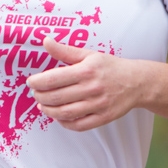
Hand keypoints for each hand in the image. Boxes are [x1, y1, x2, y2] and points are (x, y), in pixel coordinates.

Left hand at [27, 39, 145, 131]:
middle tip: (36, 94)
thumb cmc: (110, 67)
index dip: (37, 82)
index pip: (53, 79)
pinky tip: (58, 116)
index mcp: (86, 71)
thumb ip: (65, 51)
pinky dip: (64, 123)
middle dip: (40, 97)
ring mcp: (98, 105)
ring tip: (43, 106)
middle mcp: (91, 88)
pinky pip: (78, 125)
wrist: (137, 82)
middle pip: (56, 98)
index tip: (31, 82)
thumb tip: (45, 41)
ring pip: (65, 113)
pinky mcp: (103, 117)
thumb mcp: (89, 55)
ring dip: (49, 111)